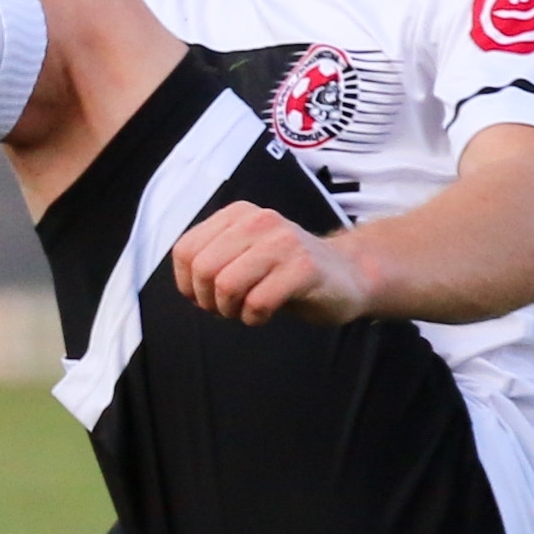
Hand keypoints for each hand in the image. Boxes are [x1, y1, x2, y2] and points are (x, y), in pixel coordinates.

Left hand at [168, 202, 370, 326]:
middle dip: (207, 300)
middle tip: (226, 309)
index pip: (185, 250)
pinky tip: (266, 314)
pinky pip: (257, 302)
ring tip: (245, 310)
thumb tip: (187, 288)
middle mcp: (259, 220)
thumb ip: (211, 262)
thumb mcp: (242, 256)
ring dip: (230, 310)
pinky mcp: (304, 267)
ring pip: (226, 284)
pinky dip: (254, 318)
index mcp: (237, 215)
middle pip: (203, 269)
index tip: (205, 297)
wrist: (347, 274)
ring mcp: (283, 241)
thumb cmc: (286, 272)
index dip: (187, 284)